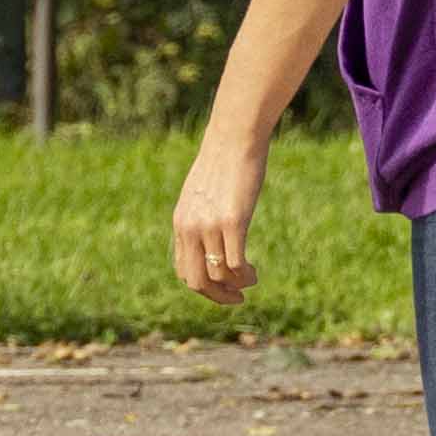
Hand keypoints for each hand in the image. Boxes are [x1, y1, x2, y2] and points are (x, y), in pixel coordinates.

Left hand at [171, 120, 269, 303]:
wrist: (233, 138)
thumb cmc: (223, 163)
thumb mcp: (203, 193)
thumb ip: (202, 216)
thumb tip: (212, 234)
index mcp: (181, 223)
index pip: (183, 271)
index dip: (202, 286)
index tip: (222, 286)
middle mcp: (190, 228)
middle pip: (196, 282)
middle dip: (217, 296)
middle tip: (237, 297)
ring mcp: (210, 226)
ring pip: (217, 276)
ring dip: (236, 286)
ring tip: (251, 279)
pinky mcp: (232, 222)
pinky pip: (235, 264)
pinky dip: (245, 276)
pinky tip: (254, 273)